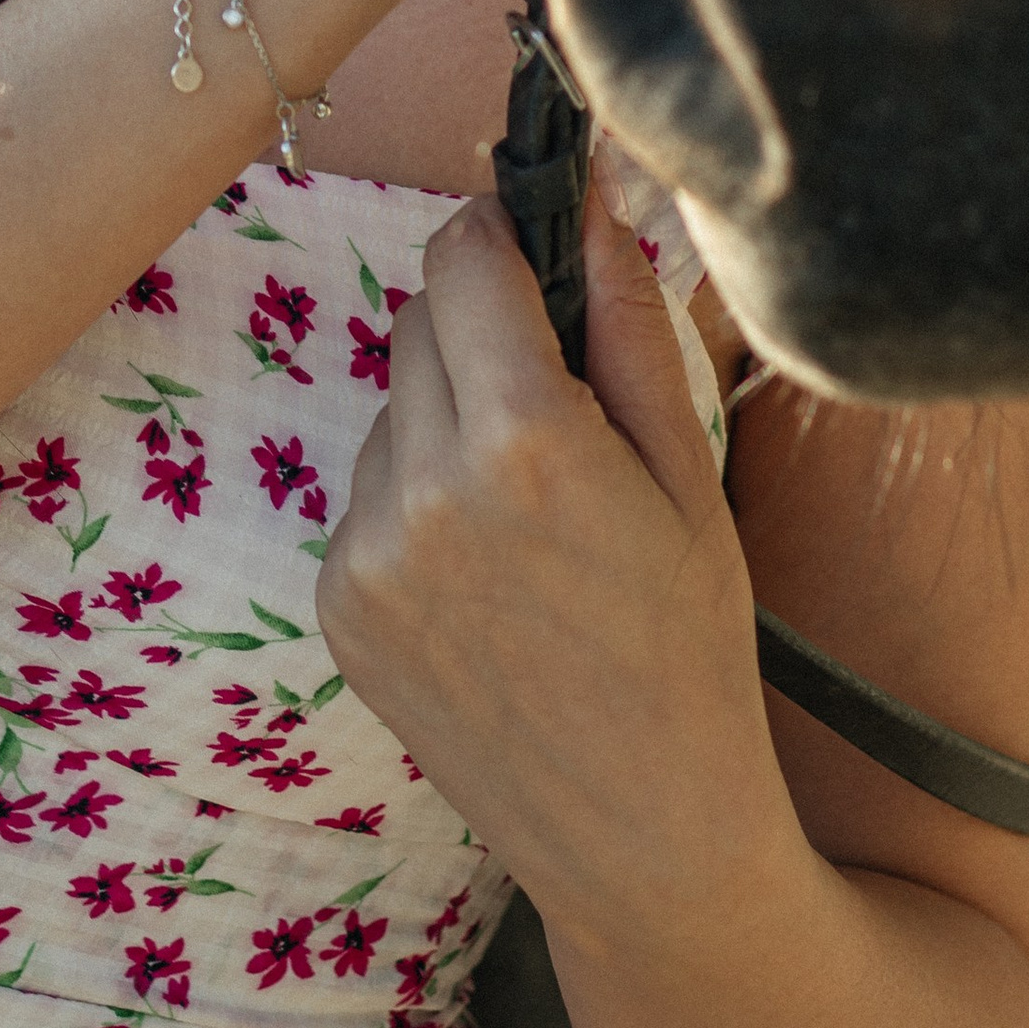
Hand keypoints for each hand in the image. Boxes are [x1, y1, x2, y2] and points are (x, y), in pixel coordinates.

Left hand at [318, 178, 796, 943]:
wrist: (643, 836)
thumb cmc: (692, 647)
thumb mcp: (689, 472)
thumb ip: (629, 320)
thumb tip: (593, 191)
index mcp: (523, 441)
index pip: (466, 256)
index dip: (506, 238)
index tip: (543, 256)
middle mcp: (422, 489)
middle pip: (421, 320)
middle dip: (483, 329)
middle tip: (561, 404)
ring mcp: (365, 556)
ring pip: (393, 407)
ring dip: (448, 417)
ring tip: (533, 514)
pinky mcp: (336, 609)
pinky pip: (369, 493)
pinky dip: (417, 500)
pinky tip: (490, 573)